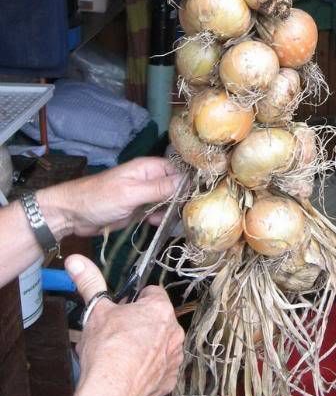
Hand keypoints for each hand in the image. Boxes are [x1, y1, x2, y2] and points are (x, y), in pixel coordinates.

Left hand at [39, 157, 181, 237]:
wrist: (72, 215)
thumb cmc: (98, 198)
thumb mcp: (131, 193)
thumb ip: (159, 188)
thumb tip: (187, 183)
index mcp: (148, 168)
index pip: (178, 172)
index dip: (190, 183)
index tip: (203, 198)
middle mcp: (149, 179)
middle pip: (176, 188)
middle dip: (184, 200)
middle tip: (194, 215)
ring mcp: (144, 195)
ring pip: (168, 202)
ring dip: (174, 212)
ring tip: (183, 223)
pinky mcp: (139, 210)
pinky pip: (157, 214)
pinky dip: (162, 220)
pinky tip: (166, 227)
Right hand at [65, 254, 184, 395]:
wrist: (111, 395)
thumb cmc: (106, 348)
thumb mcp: (96, 311)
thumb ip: (90, 282)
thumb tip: (76, 260)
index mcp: (160, 309)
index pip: (152, 292)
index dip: (135, 299)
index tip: (122, 308)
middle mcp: (175, 331)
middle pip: (157, 319)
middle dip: (141, 323)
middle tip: (118, 333)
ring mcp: (174, 357)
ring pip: (160, 344)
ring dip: (147, 345)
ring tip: (123, 356)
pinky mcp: (170, 380)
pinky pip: (161, 368)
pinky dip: (149, 369)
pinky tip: (130, 374)